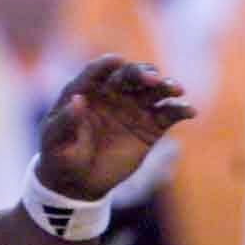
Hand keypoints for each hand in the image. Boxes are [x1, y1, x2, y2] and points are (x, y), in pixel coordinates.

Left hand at [37, 55, 194, 199]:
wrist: (78, 182)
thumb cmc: (60, 156)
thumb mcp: (55, 142)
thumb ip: (65, 121)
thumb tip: (77, 100)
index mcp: (86, 90)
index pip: (98, 71)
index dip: (106, 64)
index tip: (116, 62)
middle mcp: (113, 94)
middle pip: (131, 75)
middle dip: (142, 73)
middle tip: (152, 79)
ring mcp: (134, 108)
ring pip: (154, 90)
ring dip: (166, 85)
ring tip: (176, 89)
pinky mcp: (151, 126)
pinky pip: (169, 114)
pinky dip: (180, 109)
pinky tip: (189, 110)